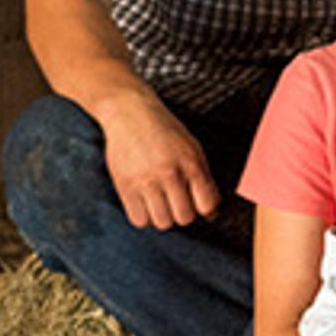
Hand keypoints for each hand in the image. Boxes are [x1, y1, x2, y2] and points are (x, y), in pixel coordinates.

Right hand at [99, 96, 219, 231]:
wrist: (129, 113)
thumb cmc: (165, 132)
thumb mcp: (193, 148)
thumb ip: (204, 179)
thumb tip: (211, 214)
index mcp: (191, 163)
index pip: (207, 205)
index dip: (206, 210)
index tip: (199, 205)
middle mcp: (169, 173)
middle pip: (184, 218)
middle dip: (184, 214)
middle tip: (178, 203)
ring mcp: (145, 180)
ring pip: (162, 222)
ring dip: (164, 218)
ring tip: (161, 204)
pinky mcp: (124, 185)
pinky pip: (138, 220)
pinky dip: (144, 218)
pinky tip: (146, 204)